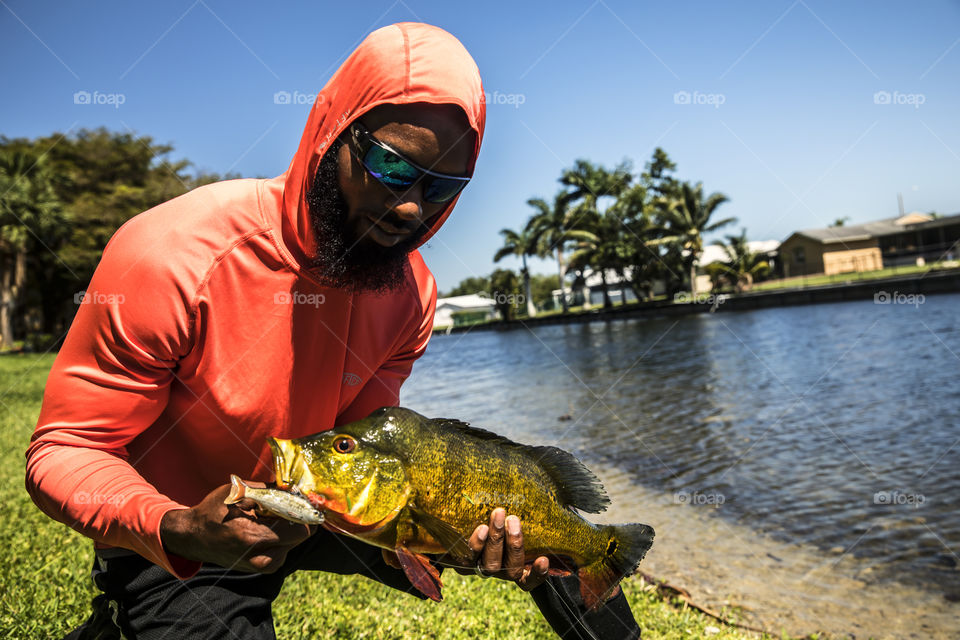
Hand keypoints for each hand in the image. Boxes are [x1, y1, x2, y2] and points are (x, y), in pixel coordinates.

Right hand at [160, 481, 314, 573]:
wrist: (193, 537)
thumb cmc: (213, 511)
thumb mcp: (238, 492)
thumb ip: (270, 490)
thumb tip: (295, 488)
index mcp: (253, 536)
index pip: (299, 531)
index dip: (305, 513)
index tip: (303, 501)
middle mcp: (259, 557)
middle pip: (300, 538)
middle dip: (298, 519)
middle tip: (290, 505)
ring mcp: (260, 566)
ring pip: (293, 545)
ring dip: (290, 529)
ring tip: (272, 517)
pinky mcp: (260, 569)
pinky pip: (283, 551)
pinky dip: (281, 538)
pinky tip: (267, 527)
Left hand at [462, 507, 549, 590]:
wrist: (459, 523)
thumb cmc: (496, 518)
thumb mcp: (511, 520)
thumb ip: (523, 517)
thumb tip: (549, 490)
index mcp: (515, 567)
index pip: (529, 580)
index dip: (537, 574)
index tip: (543, 559)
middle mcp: (499, 571)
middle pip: (510, 570)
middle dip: (514, 545)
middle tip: (513, 519)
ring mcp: (479, 568)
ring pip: (490, 564)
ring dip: (496, 539)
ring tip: (498, 513)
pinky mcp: (460, 560)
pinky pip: (467, 558)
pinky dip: (475, 544)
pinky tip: (482, 529)